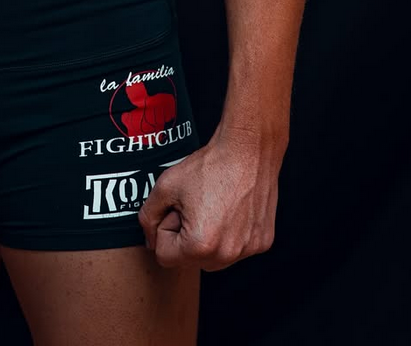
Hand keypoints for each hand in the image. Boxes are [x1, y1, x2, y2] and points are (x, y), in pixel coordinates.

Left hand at [137, 129, 281, 269]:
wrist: (247, 150)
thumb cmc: (209, 166)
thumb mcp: (166, 186)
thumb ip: (148, 217)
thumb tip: (150, 240)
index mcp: (200, 245)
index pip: (165, 256)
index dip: (165, 230)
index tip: (178, 210)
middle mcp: (226, 254)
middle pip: (191, 261)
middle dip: (186, 237)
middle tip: (196, 207)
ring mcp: (247, 250)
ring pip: (214, 258)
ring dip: (208, 239)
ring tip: (214, 208)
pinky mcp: (262, 242)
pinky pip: (236, 249)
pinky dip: (230, 234)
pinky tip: (232, 209)